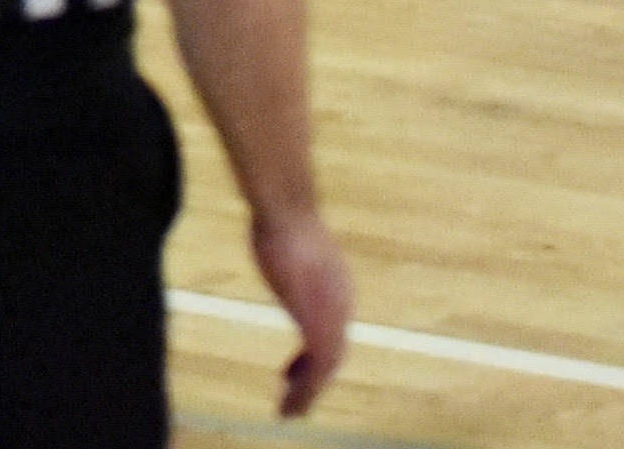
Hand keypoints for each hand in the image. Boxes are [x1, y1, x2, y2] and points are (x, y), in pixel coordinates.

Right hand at [250, 207, 353, 416]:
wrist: (288, 211)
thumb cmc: (283, 219)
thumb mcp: (292, 246)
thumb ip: (292, 259)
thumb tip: (280, 245)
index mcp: (338, 286)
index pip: (334, 330)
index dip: (316, 354)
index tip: (294, 368)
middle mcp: (342, 304)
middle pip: (334, 353)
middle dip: (314, 378)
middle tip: (294, 398)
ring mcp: (332, 316)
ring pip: (327, 369)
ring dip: (308, 394)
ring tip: (289, 412)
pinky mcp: (317, 325)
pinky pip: (316, 372)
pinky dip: (305, 393)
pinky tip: (288, 404)